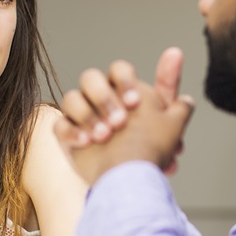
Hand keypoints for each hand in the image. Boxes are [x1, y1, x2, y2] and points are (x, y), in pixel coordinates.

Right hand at [57, 47, 191, 173]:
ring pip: (71, 98)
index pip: (119, 70)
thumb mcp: (170, 120)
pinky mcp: (69, 137)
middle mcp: (100, 99)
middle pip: (90, 78)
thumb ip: (170, 89)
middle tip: (119, 122)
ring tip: (105, 136)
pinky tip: (86, 143)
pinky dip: (71, 132)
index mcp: (122, 90)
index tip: (135, 103)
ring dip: (88, 115)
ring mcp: (82, 117)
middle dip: (104, 98)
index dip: (125, 81)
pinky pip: (59, 125)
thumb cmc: (151, 149)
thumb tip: (175, 53)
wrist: (134, 182)